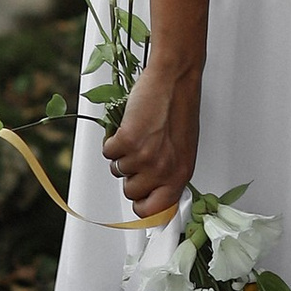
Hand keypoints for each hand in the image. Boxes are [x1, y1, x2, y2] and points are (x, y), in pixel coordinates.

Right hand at [102, 49, 200, 219]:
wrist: (174, 79)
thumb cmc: (180, 109)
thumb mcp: (182, 150)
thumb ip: (169, 174)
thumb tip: (153, 193)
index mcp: (180, 175)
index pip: (156, 211)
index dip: (142, 205)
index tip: (138, 200)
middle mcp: (163, 170)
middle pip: (130, 192)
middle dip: (130, 175)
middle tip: (140, 154)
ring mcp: (144, 157)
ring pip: (117, 171)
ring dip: (122, 155)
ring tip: (138, 135)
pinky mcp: (127, 140)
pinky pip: (107, 153)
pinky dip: (112, 140)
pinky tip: (128, 127)